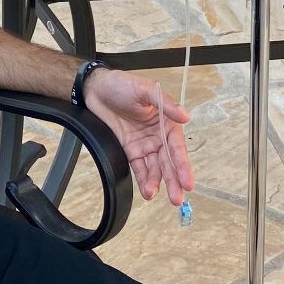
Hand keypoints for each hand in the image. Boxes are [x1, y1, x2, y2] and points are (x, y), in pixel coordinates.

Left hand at [83, 69, 194, 207]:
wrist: (96, 89)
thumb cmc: (123, 85)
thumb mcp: (145, 89)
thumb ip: (165, 104)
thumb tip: (185, 116)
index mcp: (167, 121)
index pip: (177, 147)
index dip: (182, 165)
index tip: (187, 182)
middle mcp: (158, 136)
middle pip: (168, 162)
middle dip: (173, 180)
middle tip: (177, 198)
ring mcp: (144, 145)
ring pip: (154, 168)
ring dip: (157, 182)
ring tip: (153, 193)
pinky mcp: (130, 150)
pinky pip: (139, 168)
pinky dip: (143, 179)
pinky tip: (147, 190)